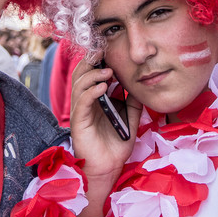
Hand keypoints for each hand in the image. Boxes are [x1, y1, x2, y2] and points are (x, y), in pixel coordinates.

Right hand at [68, 56, 141, 182]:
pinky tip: (102, 86)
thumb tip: (139, 85)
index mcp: (95, 99)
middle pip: (81, 74)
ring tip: (108, 71)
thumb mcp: (130, 118)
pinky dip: (91, 91)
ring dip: (93, 75)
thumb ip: (132, 102)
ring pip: (80, 85)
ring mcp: (81, 111)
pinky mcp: (79, 122)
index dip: (97, 60)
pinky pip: (82, 102)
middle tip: (103, 50)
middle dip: (91, 61)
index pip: (92, 73)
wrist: (108, 167)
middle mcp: (85, 102)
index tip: (109, 49)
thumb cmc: (116, 144)